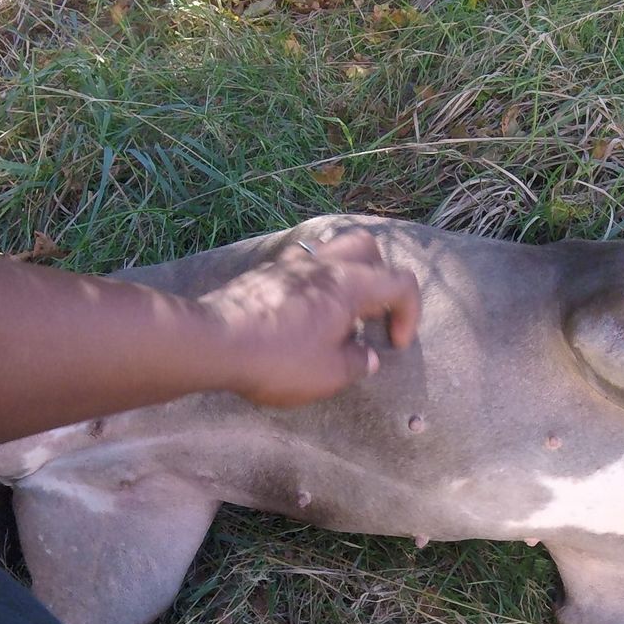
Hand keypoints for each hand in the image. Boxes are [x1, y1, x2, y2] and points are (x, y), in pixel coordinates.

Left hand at [197, 226, 420, 407]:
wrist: (214, 342)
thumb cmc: (279, 358)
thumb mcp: (331, 375)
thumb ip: (358, 363)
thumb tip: (366, 357)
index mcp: (350, 284)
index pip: (401, 282)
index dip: (410, 314)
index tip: (393, 345)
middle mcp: (322, 264)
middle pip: (367, 249)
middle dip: (379, 279)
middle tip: (370, 316)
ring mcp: (290, 266)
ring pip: (329, 253)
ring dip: (344, 280)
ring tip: (337, 317)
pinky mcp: (263, 276)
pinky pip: (299, 270)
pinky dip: (312, 289)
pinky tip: (302, 320)